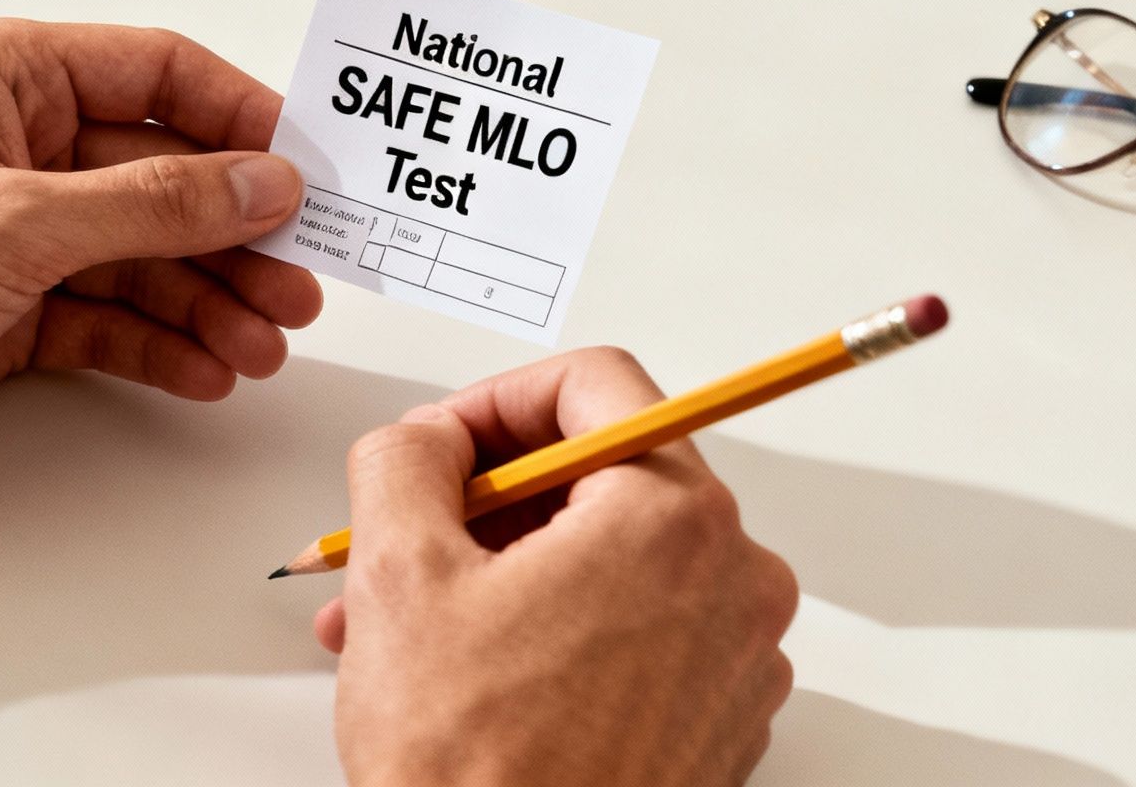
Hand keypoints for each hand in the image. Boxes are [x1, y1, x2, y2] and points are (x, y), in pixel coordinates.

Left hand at [0, 16, 321, 490]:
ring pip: (140, 254)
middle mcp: (10, 143)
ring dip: (206, 298)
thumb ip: (155, 203)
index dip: (241, 119)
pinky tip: (203, 366)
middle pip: (160, 175)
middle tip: (300, 278)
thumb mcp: (21, 221)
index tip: (307, 167)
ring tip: (262, 339)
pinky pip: (104, 314)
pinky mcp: (1, 305)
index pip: (156, 74)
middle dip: (233, 232)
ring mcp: (8, 227)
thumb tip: (258, 182)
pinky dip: (156, 341)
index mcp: (2, 76)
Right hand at [320, 348, 796, 786]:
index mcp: (673, 518)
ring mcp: (734, 657)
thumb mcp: (400, 571)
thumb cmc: (479, 769)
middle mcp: (732, 579)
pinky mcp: (718, 720)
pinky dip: (554, 629)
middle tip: (413, 529)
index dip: (497, 400)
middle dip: (487, 501)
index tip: (445, 440)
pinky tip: (468, 668)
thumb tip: (425, 439)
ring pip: (610, 560)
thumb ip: (406, 459)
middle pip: (605, 476)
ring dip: (504, 570)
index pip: (597, 386)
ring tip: (406, 620)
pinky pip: (636, 631)